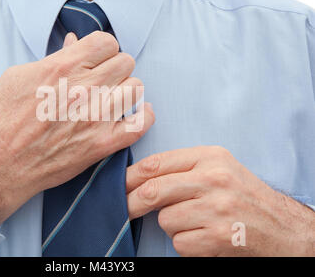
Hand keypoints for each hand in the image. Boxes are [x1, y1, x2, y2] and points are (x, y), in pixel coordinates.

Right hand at [0, 32, 154, 227]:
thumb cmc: (3, 118)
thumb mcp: (19, 76)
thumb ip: (54, 58)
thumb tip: (74, 43)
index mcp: (63, 67)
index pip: (107, 42)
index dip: (102, 50)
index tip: (95, 60)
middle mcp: (84, 89)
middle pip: (125, 62)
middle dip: (114, 68)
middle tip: (101, 81)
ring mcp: (96, 118)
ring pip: (136, 88)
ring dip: (125, 91)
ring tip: (111, 99)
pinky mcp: (102, 144)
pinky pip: (141, 124)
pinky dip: (142, 117)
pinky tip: (130, 116)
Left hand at [126, 146, 314, 255]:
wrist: (282, 227)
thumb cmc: (243, 195)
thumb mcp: (218, 167)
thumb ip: (183, 167)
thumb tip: (138, 176)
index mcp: (210, 157)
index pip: (156, 163)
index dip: (130, 176)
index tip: (118, 186)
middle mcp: (214, 179)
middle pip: (154, 190)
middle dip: (132, 203)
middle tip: (124, 209)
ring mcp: (217, 209)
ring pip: (165, 219)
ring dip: (172, 226)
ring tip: (195, 222)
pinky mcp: (219, 237)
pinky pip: (180, 243)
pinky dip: (186, 244)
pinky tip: (204, 237)